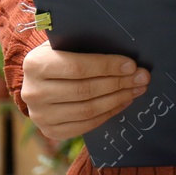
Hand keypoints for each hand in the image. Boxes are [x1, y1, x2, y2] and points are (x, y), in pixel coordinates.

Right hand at [20, 39, 148, 141]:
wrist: (37, 81)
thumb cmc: (59, 56)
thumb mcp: (65, 43)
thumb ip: (86, 44)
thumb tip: (124, 52)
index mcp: (35, 64)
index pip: (78, 68)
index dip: (107, 67)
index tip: (131, 65)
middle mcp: (33, 92)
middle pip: (85, 90)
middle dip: (118, 83)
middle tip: (142, 77)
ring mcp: (40, 115)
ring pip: (87, 110)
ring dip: (117, 99)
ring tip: (137, 89)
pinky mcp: (49, 131)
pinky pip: (85, 125)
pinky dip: (108, 114)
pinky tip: (123, 102)